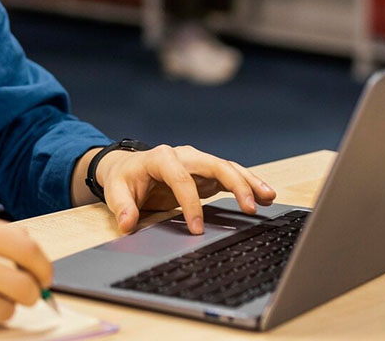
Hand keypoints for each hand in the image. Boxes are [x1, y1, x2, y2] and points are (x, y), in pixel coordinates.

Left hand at [94, 144, 276, 233]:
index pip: (180, 179)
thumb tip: (126, 224)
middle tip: (249, 207)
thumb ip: (122, 207)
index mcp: (160, 158)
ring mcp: (197, 162)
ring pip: (228, 167)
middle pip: (214, 164)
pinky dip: (247, 184)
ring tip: (268, 197)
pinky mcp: (206, 172)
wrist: (127, 168)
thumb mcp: (116, 191)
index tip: (196, 229)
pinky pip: (230, 176)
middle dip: (234, 184)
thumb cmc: (124, 179)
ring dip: (248, 181)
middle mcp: (183, 155)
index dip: (190, 204)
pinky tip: (264, 196)